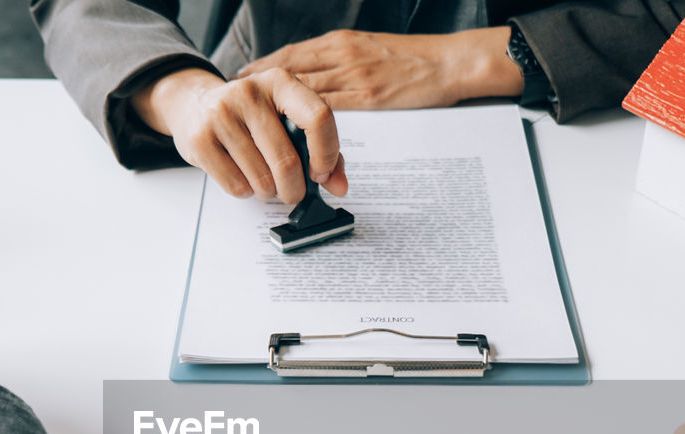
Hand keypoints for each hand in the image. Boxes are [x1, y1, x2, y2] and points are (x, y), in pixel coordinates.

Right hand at [132, 67, 346, 203]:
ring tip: (263, 181)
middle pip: (287, 161)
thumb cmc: (249, 117)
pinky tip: (242, 176)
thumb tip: (338, 186)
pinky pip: (236, 186)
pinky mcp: (200, 139)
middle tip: (292, 193)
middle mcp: (250, 93)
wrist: (193, 104)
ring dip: (268, 192)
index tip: (321, 174)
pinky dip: (245, 192)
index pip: (319, 118)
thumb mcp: (285, 119)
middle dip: (294, 189)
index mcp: (281, 82)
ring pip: (262, 179)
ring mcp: (222, 114)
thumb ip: (319, 148)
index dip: (326, 154)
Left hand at [237, 28, 521, 109]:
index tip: (241, 78)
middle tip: (234, 103)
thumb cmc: (415, 60)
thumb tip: (321, 79)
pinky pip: (328, 114)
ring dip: (277, 110)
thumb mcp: (371, 51)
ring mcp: (353, 77)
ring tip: (254, 126)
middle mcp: (341, 56)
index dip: (263, 67)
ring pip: (303, 94)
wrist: (450, 62)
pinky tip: (289, 138)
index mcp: (342, 43)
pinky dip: (305, 126)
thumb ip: (344, 62)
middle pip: (288, 72)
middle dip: (258, 88)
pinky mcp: (368, 99)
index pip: (292, 55)